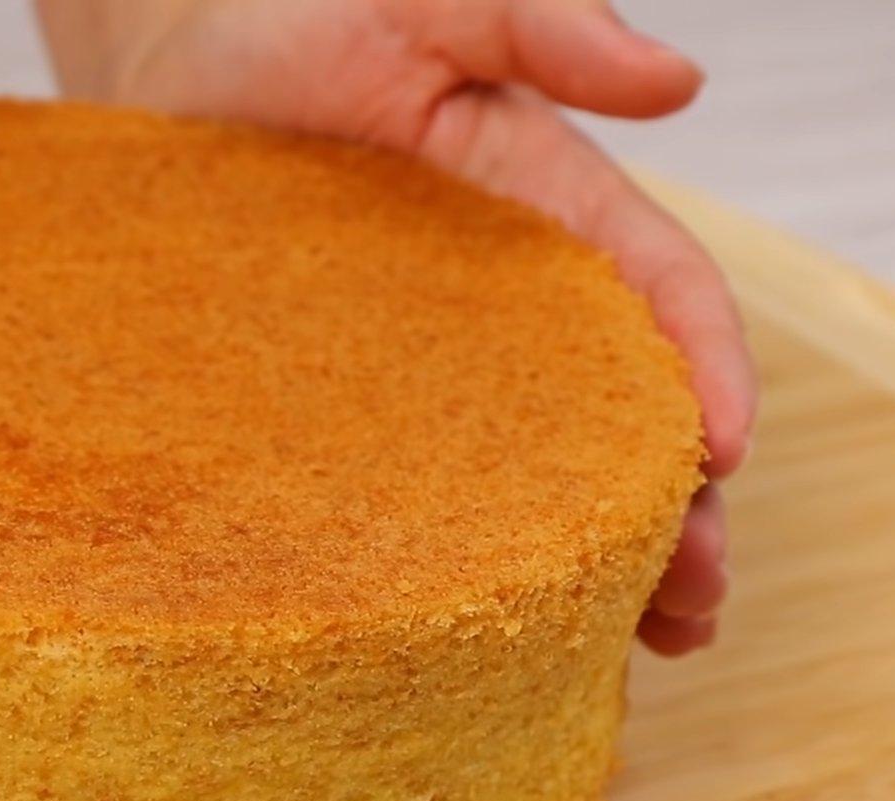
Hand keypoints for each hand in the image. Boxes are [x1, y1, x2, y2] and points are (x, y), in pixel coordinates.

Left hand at [43, 0, 755, 654]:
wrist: (167, 66)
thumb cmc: (299, 15)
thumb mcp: (429, 1)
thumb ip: (543, 24)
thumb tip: (676, 79)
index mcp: (548, 207)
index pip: (662, 292)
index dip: (711, 368)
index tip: (728, 448)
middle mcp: (507, 300)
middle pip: (621, 414)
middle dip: (676, 508)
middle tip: (692, 598)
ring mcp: (432, 364)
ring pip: (538, 473)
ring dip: (600, 561)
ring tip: (641, 643)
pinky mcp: (349, 406)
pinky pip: (423, 488)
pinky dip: (473, 560)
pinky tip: (494, 631)